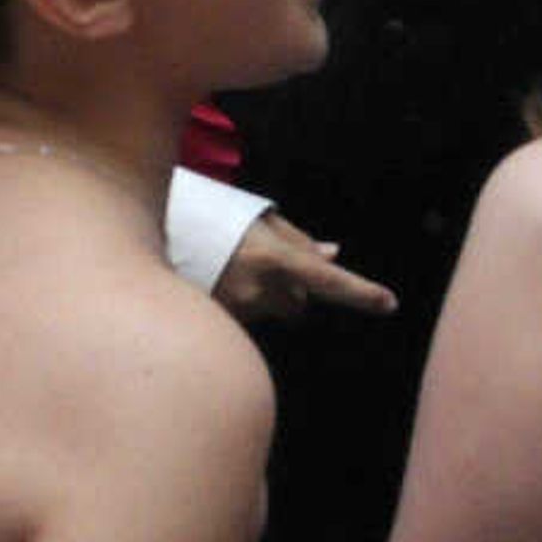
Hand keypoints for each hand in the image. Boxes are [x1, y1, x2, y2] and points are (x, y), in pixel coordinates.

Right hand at [210, 208, 398, 321]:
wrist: (153, 232)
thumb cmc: (211, 215)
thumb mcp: (258, 218)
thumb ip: (298, 240)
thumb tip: (333, 256)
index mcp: (270, 258)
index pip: (326, 281)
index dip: (360, 292)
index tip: (389, 303)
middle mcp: (256, 292)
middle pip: (299, 305)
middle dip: (293, 291)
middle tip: (266, 266)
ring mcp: (235, 314)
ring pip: (271, 313)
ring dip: (266, 297)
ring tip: (234, 268)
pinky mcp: (218, 326)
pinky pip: (247, 320)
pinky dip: (243, 304)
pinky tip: (221, 282)